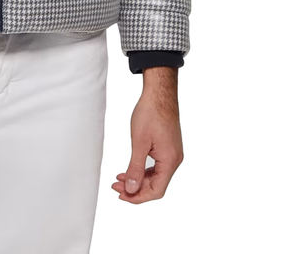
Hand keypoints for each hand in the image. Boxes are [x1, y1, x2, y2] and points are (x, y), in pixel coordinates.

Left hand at [112, 67, 183, 202]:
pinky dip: (144, 170)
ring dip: (138, 180)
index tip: (121, 195)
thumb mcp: (139, 142)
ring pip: (156, 176)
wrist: (159, 93)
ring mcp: (172, 153)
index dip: (138, 196)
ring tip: (119, 179)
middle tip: (115, 186)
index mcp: (170, 161)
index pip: (156, 190)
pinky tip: (131, 169)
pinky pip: (157, 166)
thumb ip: (135, 168)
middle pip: (156, 185)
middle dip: (135, 188)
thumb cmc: (150, 113)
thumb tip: (131, 188)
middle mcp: (174, 160)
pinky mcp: (168, 147)